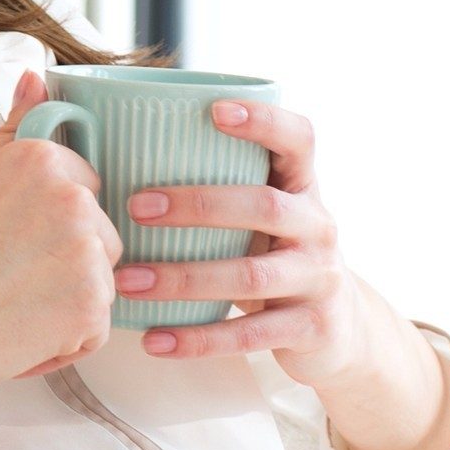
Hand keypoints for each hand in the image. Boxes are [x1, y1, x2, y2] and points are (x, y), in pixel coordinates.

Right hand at [0, 75, 118, 435]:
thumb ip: (13, 130)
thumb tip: (37, 77)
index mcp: (44, 160)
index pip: (84, 188)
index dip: (47, 221)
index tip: (9, 239)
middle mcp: (75, 199)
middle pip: (101, 234)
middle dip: (65, 259)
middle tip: (5, 275)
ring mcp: (88, 255)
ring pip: (101, 280)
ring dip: (67, 300)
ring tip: (11, 304)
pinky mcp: (91, 309)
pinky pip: (96, 327)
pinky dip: (64, 338)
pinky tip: (18, 331)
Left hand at [119, 97, 449, 449]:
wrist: (338, 330)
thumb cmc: (272, 254)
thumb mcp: (259, 215)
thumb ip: (216, 183)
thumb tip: (112, 143)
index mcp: (302, 187)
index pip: (299, 139)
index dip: (264, 120)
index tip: (214, 110)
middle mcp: (319, 227)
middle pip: (266, 206)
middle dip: (198, 205)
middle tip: (135, 207)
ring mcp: (319, 279)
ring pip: (251, 276)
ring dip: (182, 279)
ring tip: (126, 283)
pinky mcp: (311, 329)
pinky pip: (249, 335)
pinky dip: (198, 338)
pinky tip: (152, 339)